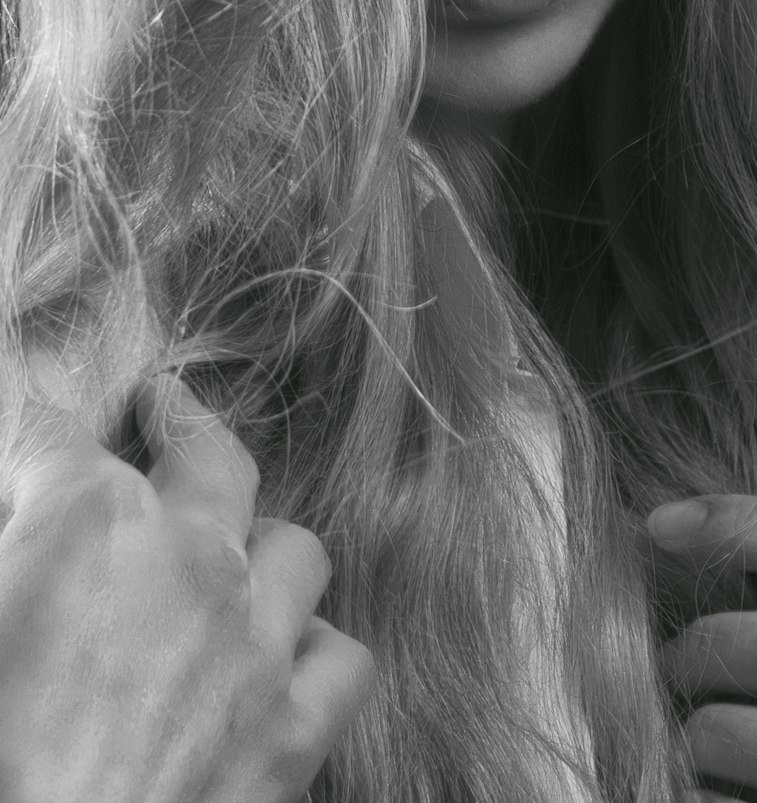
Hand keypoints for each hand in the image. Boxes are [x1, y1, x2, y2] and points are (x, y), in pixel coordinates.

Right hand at [0, 374, 373, 802]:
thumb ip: (10, 558)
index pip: (51, 436)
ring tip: (235, 551)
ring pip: (293, 549)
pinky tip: (284, 658)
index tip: (30, 438)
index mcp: (91, 525)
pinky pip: (340, 658)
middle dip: (181, 422)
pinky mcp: (291, 733)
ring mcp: (256, 645)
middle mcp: (193, 562)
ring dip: (258, 547)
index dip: (31, 435)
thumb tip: (22, 544)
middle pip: (209, 454)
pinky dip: (312, 650)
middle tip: (166, 407)